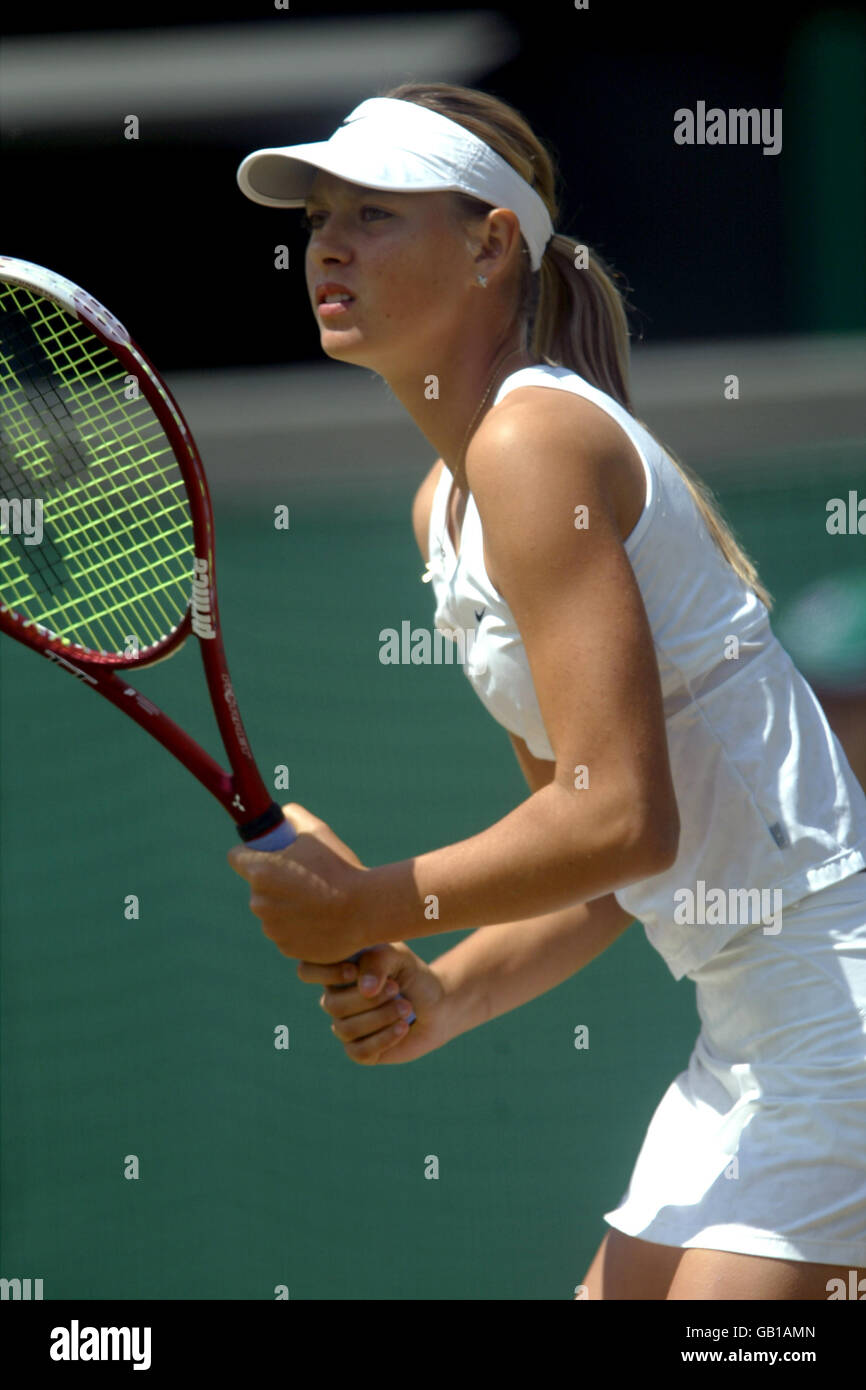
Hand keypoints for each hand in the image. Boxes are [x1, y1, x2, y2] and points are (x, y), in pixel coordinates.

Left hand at [227, 802, 367, 961]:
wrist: (365, 910)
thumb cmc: (341, 868)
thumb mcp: (318, 831)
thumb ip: (294, 816)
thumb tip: (283, 815)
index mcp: (261, 870)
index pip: (236, 857)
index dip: (251, 852)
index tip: (268, 853)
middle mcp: (259, 901)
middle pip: (257, 885)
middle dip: (274, 881)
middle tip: (305, 878)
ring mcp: (271, 927)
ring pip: (271, 910)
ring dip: (286, 905)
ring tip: (316, 901)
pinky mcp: (285, 947)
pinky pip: (285, 932)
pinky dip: (297, 927)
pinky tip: (319, 920)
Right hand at [298, 943, 447, 1064]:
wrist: (436, 1004)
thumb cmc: (411, 974)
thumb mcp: (398, 957)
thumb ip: (378, 961)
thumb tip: (365, 989)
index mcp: (336, 971)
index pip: (306, 970)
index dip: (324, 973)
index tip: (355, 971)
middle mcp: (335, 999)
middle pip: (332, 1005)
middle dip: (369, 999)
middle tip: (397, 988)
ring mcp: (345, 1026)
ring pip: (346, 1029)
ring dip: (381, 1017)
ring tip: (407, 1007)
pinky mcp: (359, 1051)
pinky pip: (359, 1051)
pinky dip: (384, 1038)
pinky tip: (403, 1027)